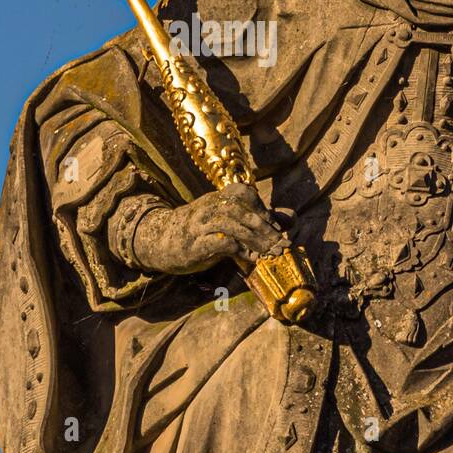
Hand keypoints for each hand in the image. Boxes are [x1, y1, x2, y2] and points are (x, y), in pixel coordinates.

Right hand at [130, 182, 287, 275]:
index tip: (278, 229)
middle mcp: (209, 206)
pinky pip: (220, 242)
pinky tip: (251, 258)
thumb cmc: (201, 230)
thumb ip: (260, 218)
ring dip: (256, 239)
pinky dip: (239, 249)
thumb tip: (292, 219)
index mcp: (218, 197)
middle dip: (266, 228)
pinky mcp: (194, 244)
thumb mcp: (229, 220)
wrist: (160, 240)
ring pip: (233, 224)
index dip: (264, 211)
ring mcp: (200, 224)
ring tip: (271, 253)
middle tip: (282, 245)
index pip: (245, 194)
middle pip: (241, 210)